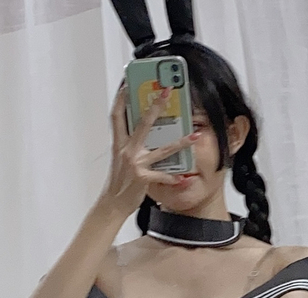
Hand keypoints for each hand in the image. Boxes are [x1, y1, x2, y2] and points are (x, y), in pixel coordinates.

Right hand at [100, 84, 197, 218]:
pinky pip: (162, 175)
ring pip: (161, 149)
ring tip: (195, 136)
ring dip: (180, 142)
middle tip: (167, 91)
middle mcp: (126, 150)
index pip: (117, 115)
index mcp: (119, 143)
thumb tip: (138, 129)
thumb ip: (129, 143)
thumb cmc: (118, 182)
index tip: (128, 83)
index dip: (121, 98)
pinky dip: (173, 178)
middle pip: (143, 123)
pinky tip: (184, 178)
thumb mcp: (120, 158)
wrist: (112, 204)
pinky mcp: (142, 178)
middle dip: (155, 105)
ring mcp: (135, 163)